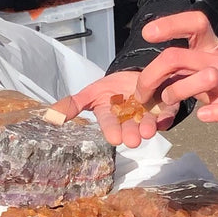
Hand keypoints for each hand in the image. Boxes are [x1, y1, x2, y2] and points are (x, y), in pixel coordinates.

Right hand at [51, 70, 175, 148]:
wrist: (137, 76)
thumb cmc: (112, 88)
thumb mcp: (91, 93)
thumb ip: (73, 104)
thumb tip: (50, 115)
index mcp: (112, 117)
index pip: (110, 125)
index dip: (112, 131)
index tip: (115, 139)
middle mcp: (130, 120)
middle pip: (130, 128)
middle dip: (131, 134)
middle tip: (133, 140)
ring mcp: (148, 116)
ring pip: (149, 124)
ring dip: (148, 128)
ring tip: (147, 131)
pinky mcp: (166, 109)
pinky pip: (168, 114)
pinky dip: (167, 116)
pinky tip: (164, 118)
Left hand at [133, 10, 217, 137]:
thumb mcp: (207, 66)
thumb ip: (181, 66)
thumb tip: (149, 72)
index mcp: (212, 47)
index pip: (194, 23)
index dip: (170, 24)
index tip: (147, 33)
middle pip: (178, 56)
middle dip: (152, 74)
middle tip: (142, 94)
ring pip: (205, 76)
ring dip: (177, 90)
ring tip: (169, 102)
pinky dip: (214, 113)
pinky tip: (202, 116)